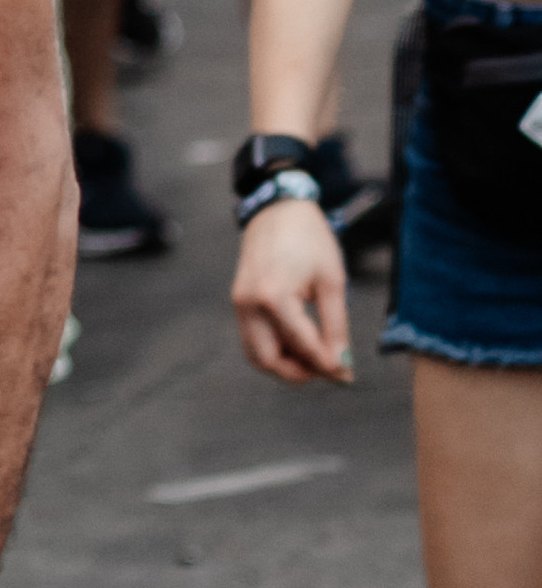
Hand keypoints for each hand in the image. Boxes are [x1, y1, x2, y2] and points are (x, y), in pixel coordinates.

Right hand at [231, 196, 353, 385]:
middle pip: (269, 361)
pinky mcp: (239, 302)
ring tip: (314, 357)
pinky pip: (253, 339)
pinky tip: (299, 342)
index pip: (302, 346)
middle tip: (328, 370)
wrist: (279, 209)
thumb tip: (342, 364)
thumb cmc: (309, 239)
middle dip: (299, 373)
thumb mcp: (332, 282)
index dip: (327, 366)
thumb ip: (336, 327)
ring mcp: (239, 304)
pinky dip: (274, 349)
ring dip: (284, 364)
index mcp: (274, 297)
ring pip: (256, 355)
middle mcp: (249, 304)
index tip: (347, 377)